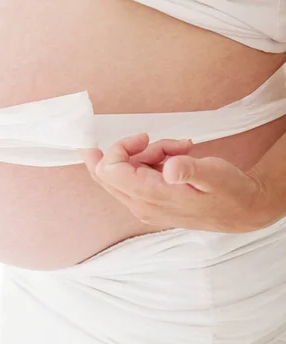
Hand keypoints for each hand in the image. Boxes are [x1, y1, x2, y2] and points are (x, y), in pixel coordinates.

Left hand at [80, 133, 277, 232]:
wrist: (245, 210)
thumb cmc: (231, 191)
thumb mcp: (215, 175)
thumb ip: (191, 169)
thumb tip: (169, 168)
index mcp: (150, 197)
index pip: (109, 170)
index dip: (120, 148)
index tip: (145, 137)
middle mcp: (141, 205)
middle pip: (103, 175)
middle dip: (122, 150)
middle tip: (146, 138)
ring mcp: (144, 205)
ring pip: (122, 172)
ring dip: (145, 154)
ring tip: (179, 149)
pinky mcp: (150, 201)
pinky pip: (136, 176)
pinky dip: (151, 161)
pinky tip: (176, 157)